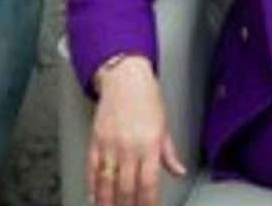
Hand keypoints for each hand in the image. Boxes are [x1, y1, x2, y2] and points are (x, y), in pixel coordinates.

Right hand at [88, 55, 185, 205]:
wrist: (124, 78)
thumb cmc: (146, 98)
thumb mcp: (164, 125)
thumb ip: (169, 153)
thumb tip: (178, 170)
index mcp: (150, 144)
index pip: (149, 183)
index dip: (148, 202)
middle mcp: (129, 147)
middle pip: (126, 187)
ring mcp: (110, 145)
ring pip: (106, 183)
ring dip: (108, 202)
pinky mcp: (95, 141)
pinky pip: (92, 170)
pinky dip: (92, 187)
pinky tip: (94, 198)